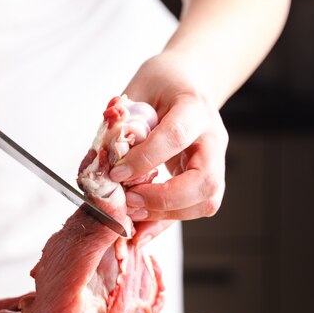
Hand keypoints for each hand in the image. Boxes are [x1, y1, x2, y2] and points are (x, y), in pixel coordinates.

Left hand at [110, 52, 228, 245]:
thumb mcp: (136, 90)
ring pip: (205, 201)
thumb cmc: (162, 84)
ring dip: (166, 216)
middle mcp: (213, 138)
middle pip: (205, 181)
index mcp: (194, 108)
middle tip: (129, 203)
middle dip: (165, 200)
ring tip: (131, 216)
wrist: (187, 82)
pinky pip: (192, 209)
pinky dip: (165, 223)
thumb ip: (119, 123)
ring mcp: (215, 161)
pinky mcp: (206, 179)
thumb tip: (97, 161)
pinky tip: (139, 230)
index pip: (175, 136)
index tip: (116, 174)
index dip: (144, 159)